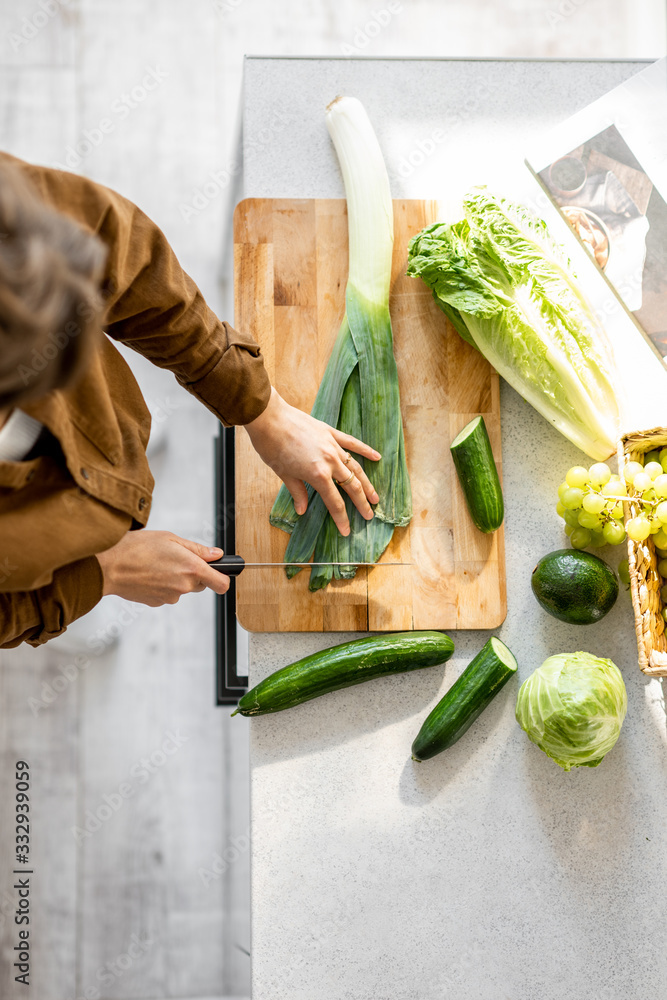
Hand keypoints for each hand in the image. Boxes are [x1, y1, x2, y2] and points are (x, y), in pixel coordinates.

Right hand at [96, 530, 229, 605]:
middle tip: (176, 558)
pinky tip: (149, 573)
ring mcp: (170, 597)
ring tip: (158, 563)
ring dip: (176, 578)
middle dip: (194, 573)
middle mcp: (183, 586)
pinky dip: (163, 585)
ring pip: (182, 588)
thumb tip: (216, 555)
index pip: (221, 584)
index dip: (223, 578)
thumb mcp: (170, 539)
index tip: (220, 572)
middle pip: (200, 584)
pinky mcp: (157, 602)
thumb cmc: (136, 548)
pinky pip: (167, 593)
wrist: (108, 567)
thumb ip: (197, 549)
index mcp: (191, 568)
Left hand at [244, 387, 380, 535]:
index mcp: (318, 475)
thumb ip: (298, 492)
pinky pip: (352, 443)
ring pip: (355, 468)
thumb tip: (302, 510)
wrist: (269, 418)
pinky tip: (377, 457)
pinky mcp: (330, 433)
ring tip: (374, 496)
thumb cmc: (272, 447)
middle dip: (361, 503)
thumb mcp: (284, 474)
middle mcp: (330, 461)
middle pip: (351, 486)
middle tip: (369, 515)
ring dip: (366, 483)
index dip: (342, 519)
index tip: (347, 530)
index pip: (335, 502)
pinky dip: (365, 450)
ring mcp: (333, 446)